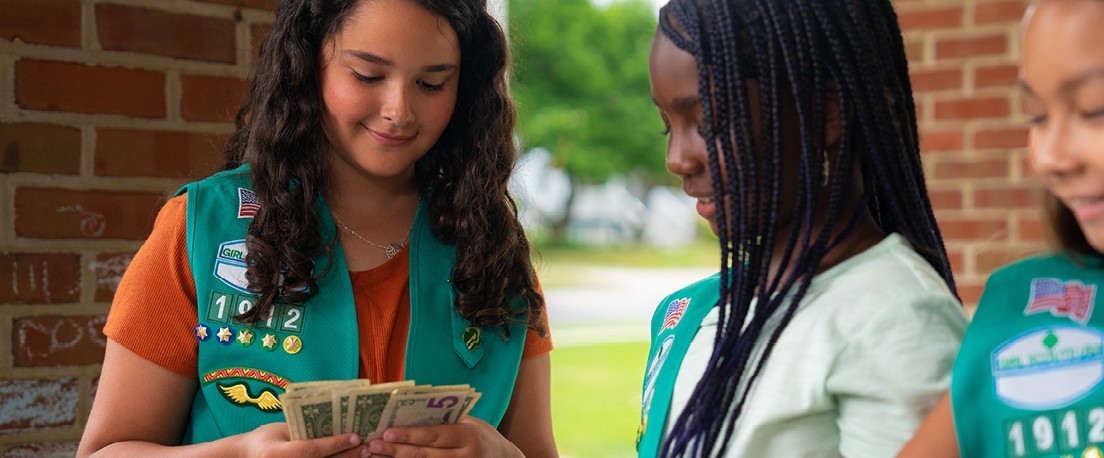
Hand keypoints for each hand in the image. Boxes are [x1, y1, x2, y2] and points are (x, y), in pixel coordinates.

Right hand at [235, 422, 366, 457]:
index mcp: (279, 454)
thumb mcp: (282, 429)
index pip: (312, 450)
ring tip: (366, 454)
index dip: (335, 444)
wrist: (250, 456)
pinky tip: (352, 457)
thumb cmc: (266, 438)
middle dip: (348, 456)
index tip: (355, 436)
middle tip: (368, 447)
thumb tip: (336, 422)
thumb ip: (305, 429)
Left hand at [366, 417, 522, 457]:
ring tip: (377, 457)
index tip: (387, 432)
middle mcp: (463, 457)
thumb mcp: (470, 424)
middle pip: (424, 455)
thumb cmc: (482, 437)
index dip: (409, 435)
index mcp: (467, 436)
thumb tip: (409, 418)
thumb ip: (445, 423)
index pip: (433, 435)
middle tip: (373, 446)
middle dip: (396, 451)